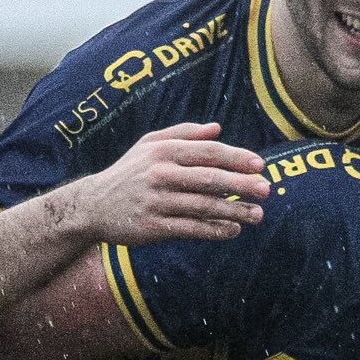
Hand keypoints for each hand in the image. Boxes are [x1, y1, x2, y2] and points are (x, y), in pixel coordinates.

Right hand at [63, 122, 270, 244]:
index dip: (236, 157)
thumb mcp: (149, 145)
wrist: (92, 206)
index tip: (260, 165)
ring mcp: (157, 202)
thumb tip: (217, 129)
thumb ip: (183, 133)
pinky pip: (191, 229)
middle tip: (267, 190)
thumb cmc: (128, 172)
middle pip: (210, 178)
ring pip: (204, 206)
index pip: (207, 152)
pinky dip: (214, 230)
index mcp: (163, 151)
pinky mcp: (154, 227)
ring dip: (234, 211)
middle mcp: (160, 175)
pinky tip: (232, 231)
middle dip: (242, 184)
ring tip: (257, 215)